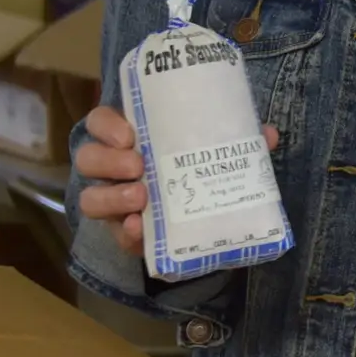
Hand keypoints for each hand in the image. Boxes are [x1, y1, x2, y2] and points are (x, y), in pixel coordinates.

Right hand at [74, 105, 277, 254]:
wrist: (202, 218)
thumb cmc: (199, 168)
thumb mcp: (215, 151)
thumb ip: (238, 141)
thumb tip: (267, 134)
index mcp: (131, 139)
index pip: (101, 122)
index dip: (107, 125)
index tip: (130, 134)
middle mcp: (114, 168)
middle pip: (89, 158)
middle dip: (108, 161)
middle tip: (139, 165)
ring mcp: (114, 202)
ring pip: (90, 198)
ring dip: (111, 197)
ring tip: (140, 198)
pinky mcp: (123, 233)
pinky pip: (115, 234)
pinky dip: (126, 233)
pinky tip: (140, 229)